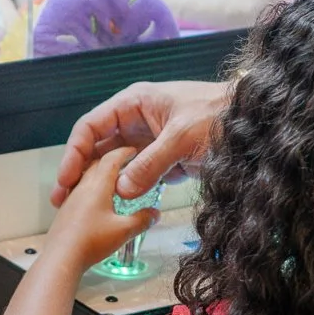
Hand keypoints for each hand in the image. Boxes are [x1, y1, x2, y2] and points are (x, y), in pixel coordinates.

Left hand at [44, 149, 160, 268]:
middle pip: (96, 163)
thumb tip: (154, 214)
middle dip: (112, 159)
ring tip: (113, 180)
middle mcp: (83, 187)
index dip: (124, 152)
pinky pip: (79, 190)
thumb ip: (142, 220)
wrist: (61, 258)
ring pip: (86, 176)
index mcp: (98, 185)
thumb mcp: (124, 231)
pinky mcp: (66, 211)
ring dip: (100, 173)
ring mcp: (72, 198)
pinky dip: (91, 188)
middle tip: (126, 161)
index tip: (134, 150)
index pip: (111, 159)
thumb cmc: (90, 242)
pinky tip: (97, 202)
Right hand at [52, 79, 227, 206]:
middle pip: (97, 148)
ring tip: (80, 210)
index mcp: (133, 103)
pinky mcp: (160, 160)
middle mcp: (134, 121)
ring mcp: (147, 141)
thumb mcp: (181, 137)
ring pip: (114, 165)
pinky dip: (124, 192)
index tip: (65, 179)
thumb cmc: (217, 116)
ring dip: (99, 185)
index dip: (74, 152)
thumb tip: (121, 190)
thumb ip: (150, 163)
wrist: (251, 124)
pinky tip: (111, 210)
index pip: (91, 126)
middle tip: (62, 200)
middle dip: (80, 173)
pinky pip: (135, 177)